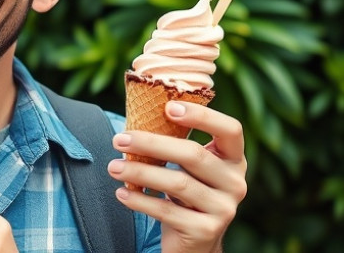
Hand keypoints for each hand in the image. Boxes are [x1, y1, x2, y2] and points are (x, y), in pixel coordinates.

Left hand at [109, 101, 247, 252]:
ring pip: (178, 183)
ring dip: (140, 172)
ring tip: (113, 167)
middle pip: (194, 154)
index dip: (202, 115)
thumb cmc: (185, 192)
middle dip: (151, 144)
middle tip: (118, 140)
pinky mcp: (206, 231)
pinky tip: (121, 193)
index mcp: (233, 158)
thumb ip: (175, 142)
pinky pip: (167, 211)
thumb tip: (139, 110)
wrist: (193, 241)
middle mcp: (235, 182)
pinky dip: (140, 200)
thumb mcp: (187, 167)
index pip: (230, 129)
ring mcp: (224, 208)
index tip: (168, 107)